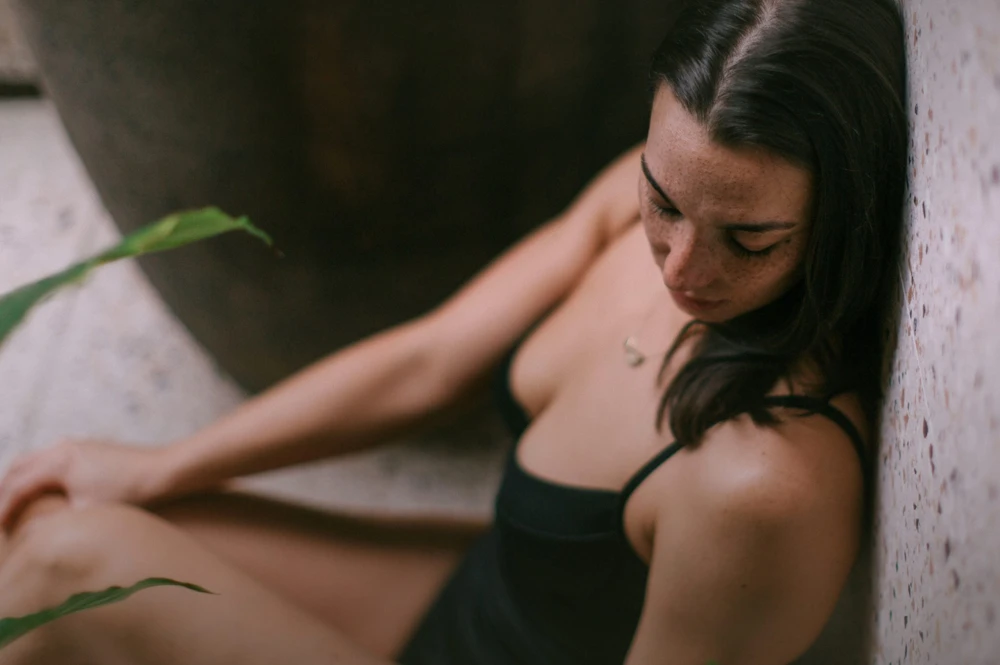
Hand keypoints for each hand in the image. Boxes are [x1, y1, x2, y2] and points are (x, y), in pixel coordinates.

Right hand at [0, 440, 172, 530]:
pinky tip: (39, 490)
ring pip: (31, 460)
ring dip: (18, 481)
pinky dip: (35, 474)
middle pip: (16, 468)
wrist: (162, 470)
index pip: (17, 488)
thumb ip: (54, 521)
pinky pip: (48, 458)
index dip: (2, 511)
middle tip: (0, 517)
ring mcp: (74, 445)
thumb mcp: (87, 511)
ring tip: (11, 505)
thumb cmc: (128, 491)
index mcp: (57, 462)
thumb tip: (30, 534)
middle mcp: (61, 448)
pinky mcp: (86, 448)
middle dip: (3, 492)